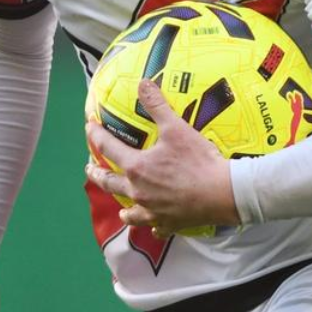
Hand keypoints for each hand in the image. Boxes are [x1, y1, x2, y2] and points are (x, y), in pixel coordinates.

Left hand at [85, 80, 239, 236]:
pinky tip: (153, 227)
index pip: (108, 149)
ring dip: (123, 208)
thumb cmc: (198, 160)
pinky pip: (156, 228)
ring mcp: (152, 211)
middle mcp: (139, 191)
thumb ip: (157, 105)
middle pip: (110, 183)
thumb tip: (142, 83)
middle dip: (97, 174)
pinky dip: (152, 226)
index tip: (89, 128)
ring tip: (120, 207)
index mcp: (137, 167)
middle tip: (89, 169)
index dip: (96, 136)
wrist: (223, 192)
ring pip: (130, 212)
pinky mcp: (169, 223)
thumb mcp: (176, 128)